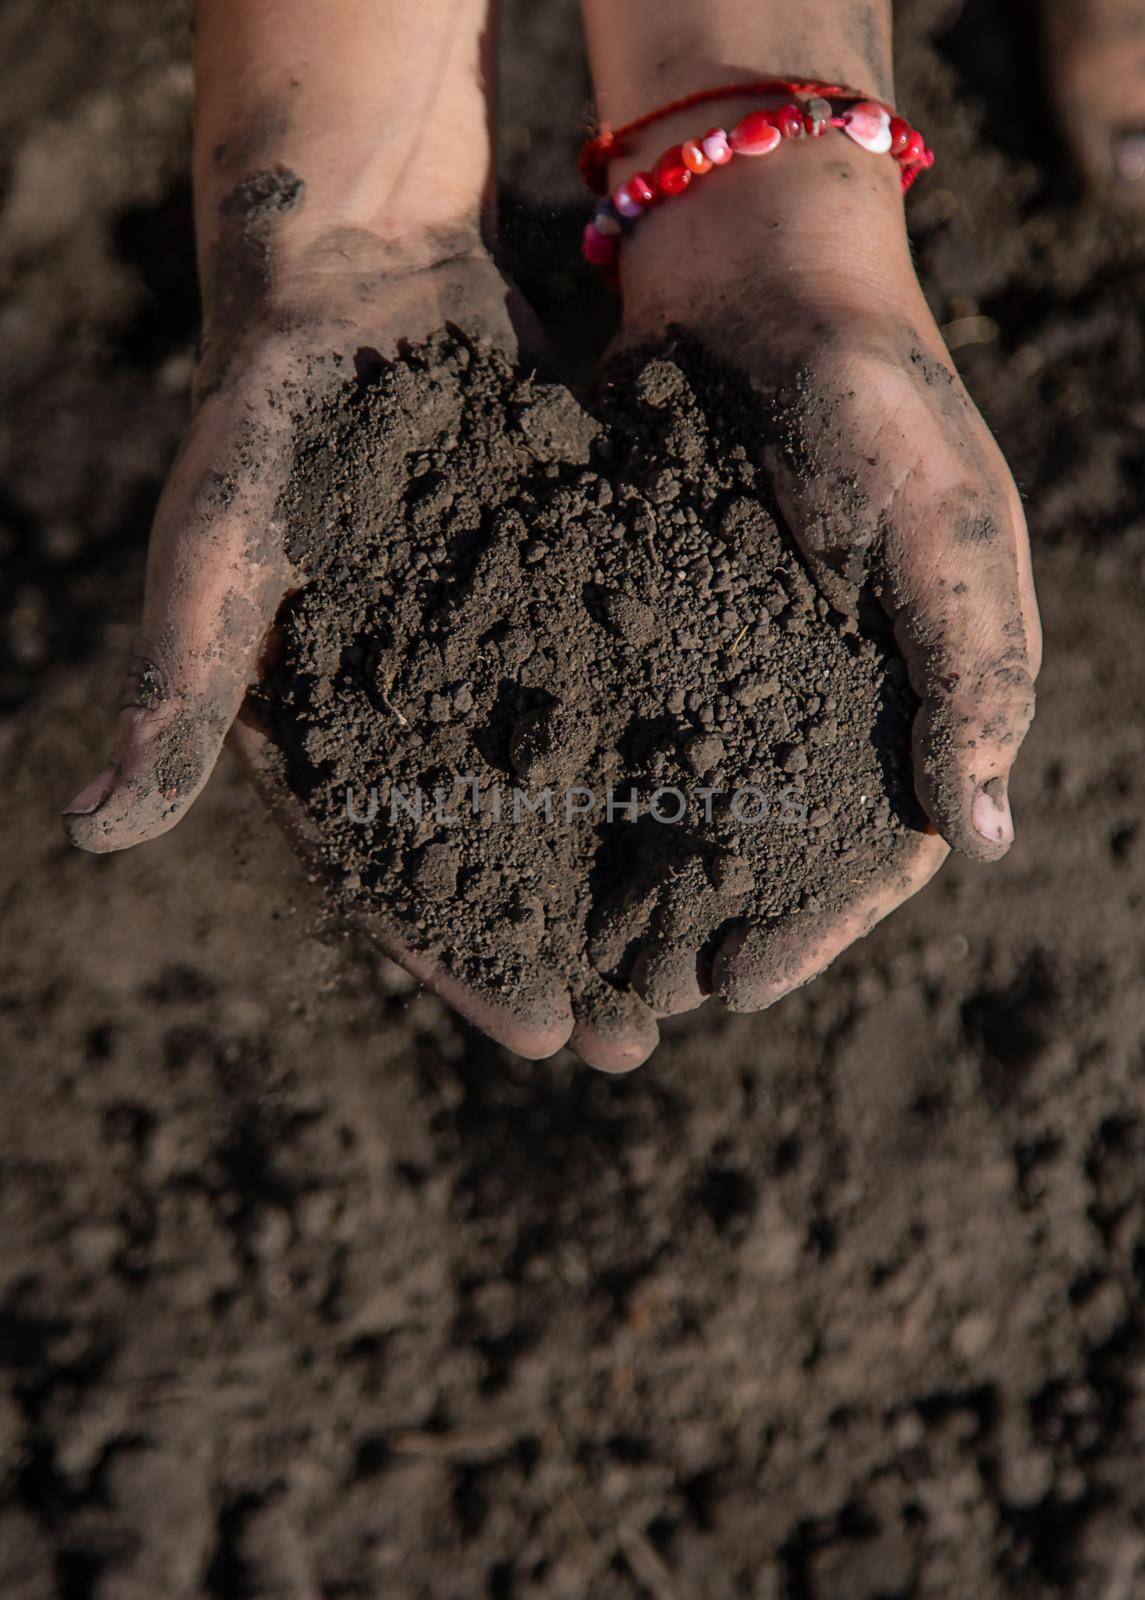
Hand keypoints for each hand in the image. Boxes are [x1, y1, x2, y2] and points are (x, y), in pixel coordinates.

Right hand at [63, 237, 617, 1060]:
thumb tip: (92, 834)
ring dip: (630, 874)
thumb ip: (179, 689)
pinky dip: (670, 747)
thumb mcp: (219, 554)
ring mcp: (493, 661)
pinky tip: (744, 805)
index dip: (464, 960)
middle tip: (639, 1038)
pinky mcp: (562, 596)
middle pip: (496, 860)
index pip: (393, 877)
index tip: (542, 1037)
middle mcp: (413, 715)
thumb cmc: (263, 418)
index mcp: (322, 733)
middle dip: (565, 947)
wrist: (359, 280)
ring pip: (569, 792)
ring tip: (699, 957)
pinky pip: (619, 687)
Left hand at [601, 127, 1040, 1014]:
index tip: (734, 989)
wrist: (756, 270)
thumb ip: (969, 669)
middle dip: (708, 927)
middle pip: (768, 850)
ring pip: (686, 802)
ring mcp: (729, 658)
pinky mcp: (650, 613)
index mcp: (905, 690)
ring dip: (637, 880)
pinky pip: (621, 716)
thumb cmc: (877, 391)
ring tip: (574, 950)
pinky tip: (527, 833)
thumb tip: (981, 837)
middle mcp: (817, 692)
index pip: (871, 851)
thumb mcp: (944, 525)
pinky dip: (586, 780)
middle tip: (638, 1003)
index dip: (812, 929)